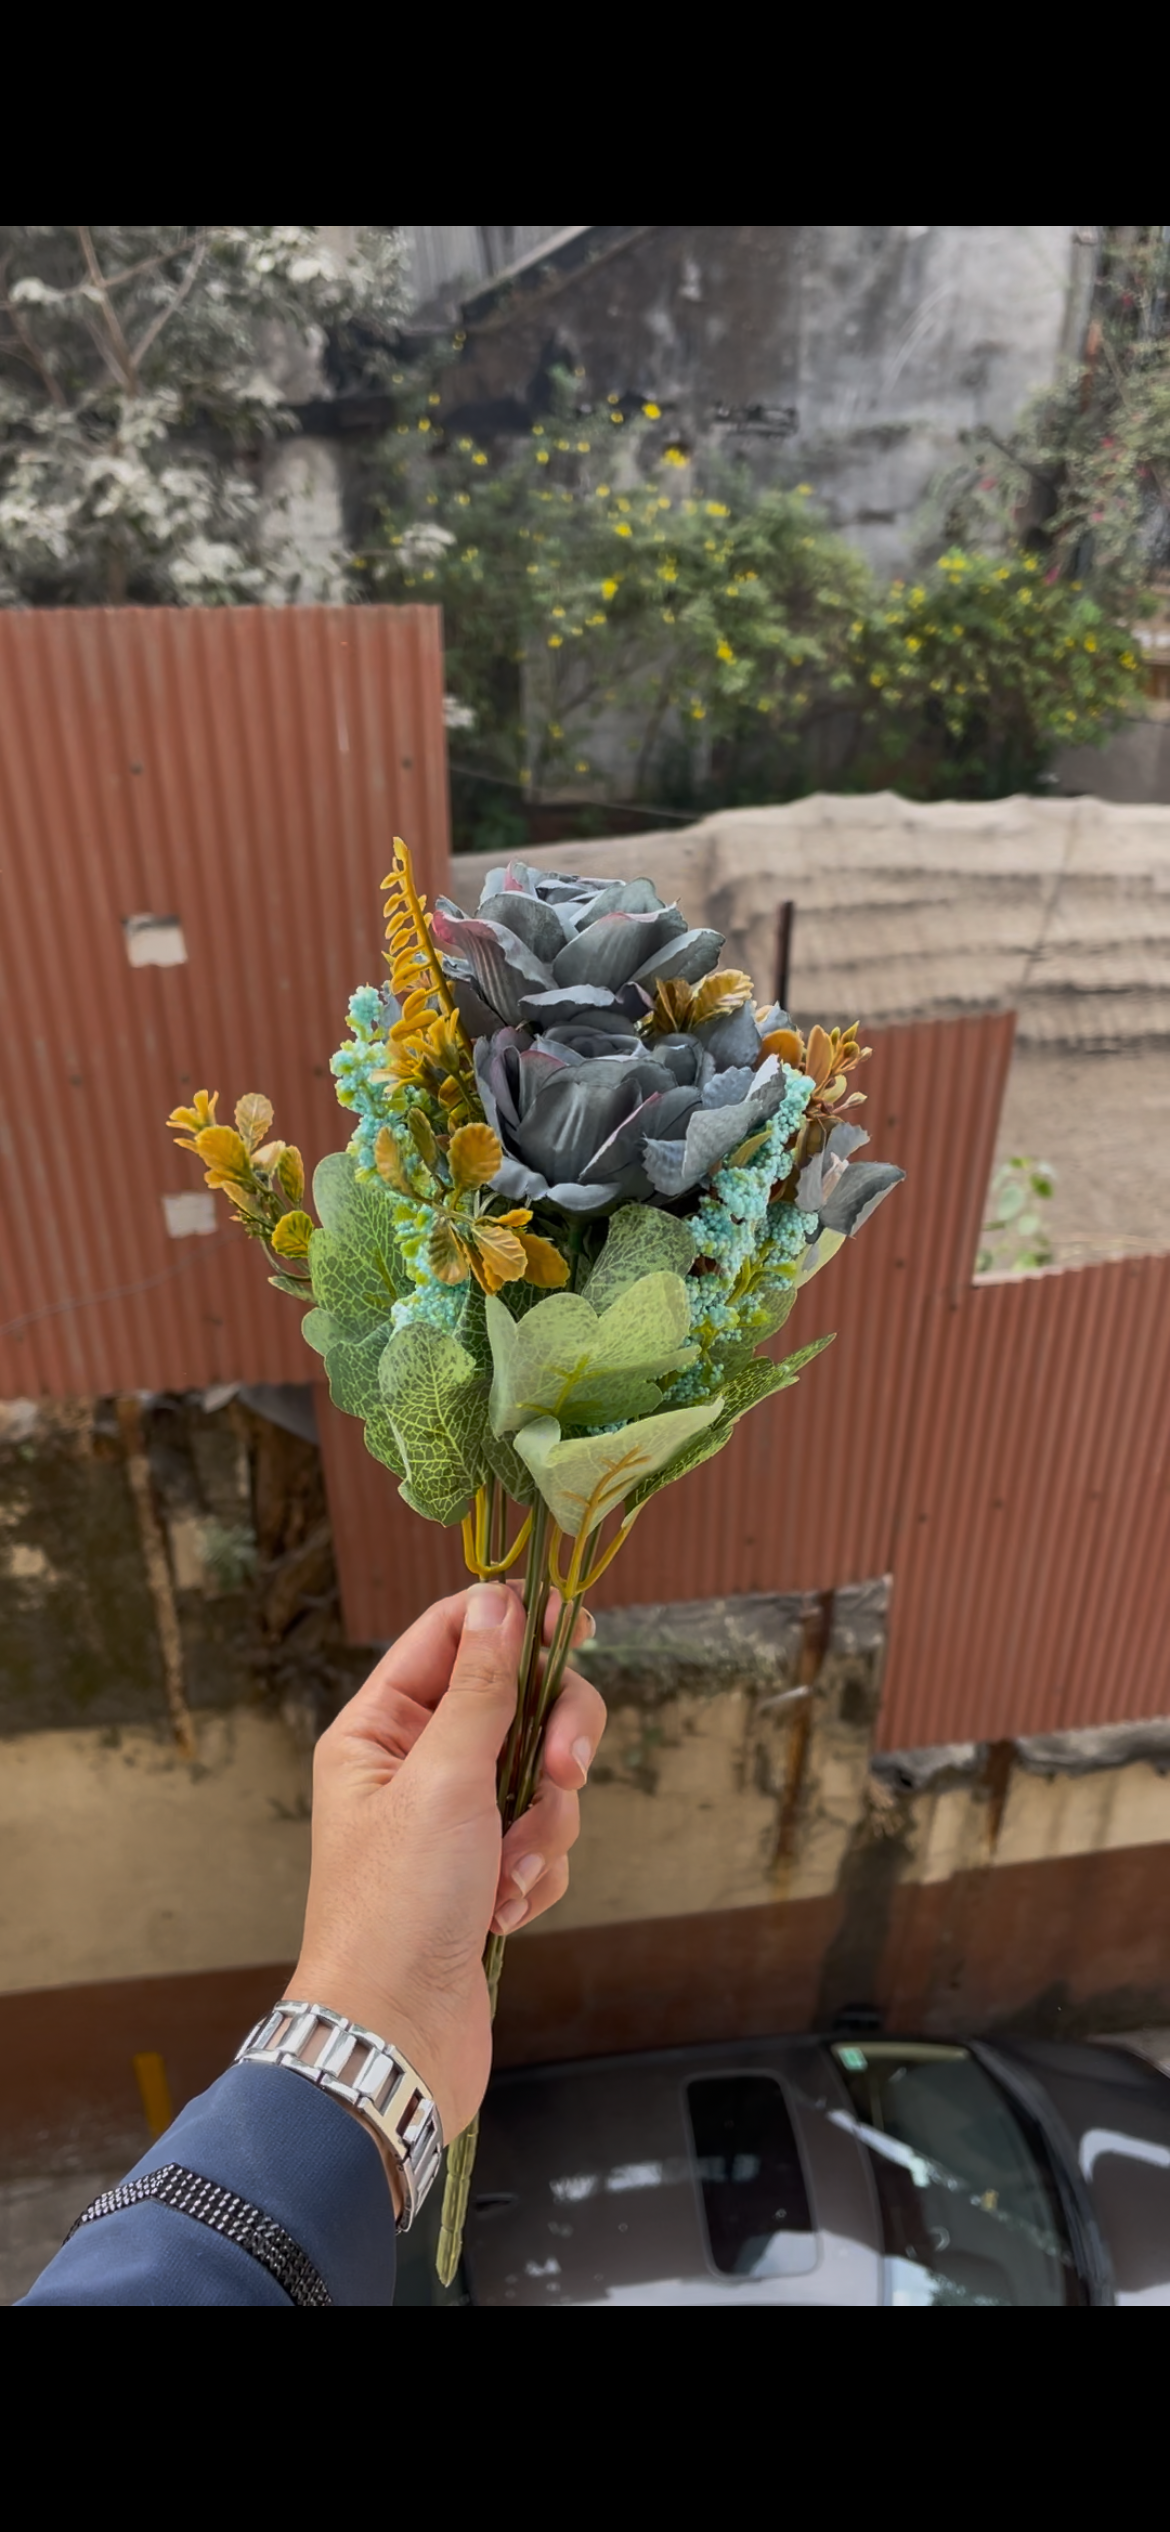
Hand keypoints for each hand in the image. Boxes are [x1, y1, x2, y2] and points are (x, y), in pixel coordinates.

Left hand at [287, 1581, 604, 2149]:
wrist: (397, 2037)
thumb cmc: (397, 1908)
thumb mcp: (443, 1780)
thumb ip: (480, 1686)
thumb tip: (499, 1601)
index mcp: (381, 1729)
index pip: (453, 1635)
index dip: (515, 1621)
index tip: (577, 1625)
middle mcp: (417, 1766)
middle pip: (517, 1703)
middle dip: (554, 1739)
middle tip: (566, 1771)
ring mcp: (454, 1821)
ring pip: (542, 1776)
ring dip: (545, 1824)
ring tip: (514, 1874)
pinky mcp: (486, 1871)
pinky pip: (543, 1839)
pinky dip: (538, 1871)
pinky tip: (507, 1911)